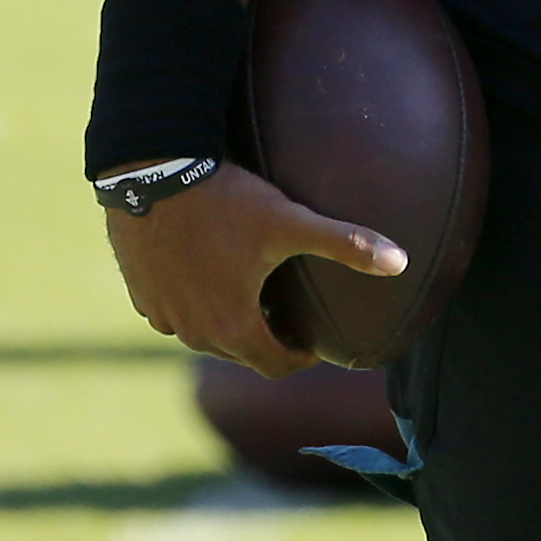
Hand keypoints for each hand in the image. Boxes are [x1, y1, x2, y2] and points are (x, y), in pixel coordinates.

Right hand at [104, 163, 405, 377]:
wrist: (152, 174)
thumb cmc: (225, 201)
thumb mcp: (290, 221)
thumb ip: (346, 243)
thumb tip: (401, 262)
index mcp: (234, 326)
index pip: (276, 365)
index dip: (302, 356)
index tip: (316, 340)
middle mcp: (194, 332)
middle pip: (241, 352)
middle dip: (268, 339)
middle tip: (290, 313)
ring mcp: (161, 315)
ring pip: (205, 334)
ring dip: (230, 322)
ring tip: (253, 292)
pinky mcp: (140, 295)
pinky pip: (174, 314)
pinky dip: (195, 304)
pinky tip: (209, 274)